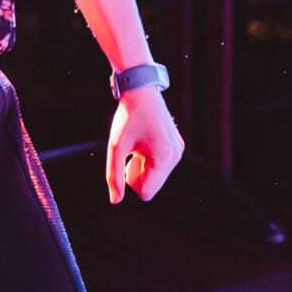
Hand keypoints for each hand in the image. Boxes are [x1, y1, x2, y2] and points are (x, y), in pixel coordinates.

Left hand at [106, 85, 183, 203]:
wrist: (141, 91)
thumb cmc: (128, 118)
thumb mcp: (116, 146)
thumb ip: (114, 175)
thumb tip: (115, 201)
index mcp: (163, 157)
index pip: (146, 193)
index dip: (131, 181)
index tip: (127, 162)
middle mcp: (175, 156)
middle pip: (152, 186)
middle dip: (138, 174)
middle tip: (132, 153)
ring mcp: (178, 151)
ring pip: (157, 178)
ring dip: (143, 167)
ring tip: (139, 146)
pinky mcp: (177, 146)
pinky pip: (162, 167)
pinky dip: (151, 160)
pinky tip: (146, 142)